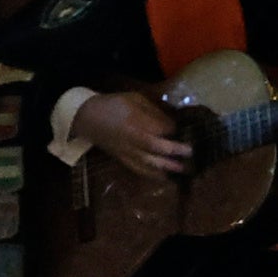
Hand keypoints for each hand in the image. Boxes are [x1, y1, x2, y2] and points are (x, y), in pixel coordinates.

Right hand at [72, 89, 194, 180]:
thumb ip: (154, 111)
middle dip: (175, 150)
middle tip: (192, 152)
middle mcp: (131, 138)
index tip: (184, 129)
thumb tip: (172, 124)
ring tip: (185, 169)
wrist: (85, 117)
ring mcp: (126, 150)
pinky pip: (138, 169)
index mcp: (134, 120)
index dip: (174, 130)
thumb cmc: (113, 104)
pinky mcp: (122, 158)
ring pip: (148, 162)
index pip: (159, 128)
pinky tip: (166, 177)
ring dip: (167, 167)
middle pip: (155, 147)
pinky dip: (153, 174)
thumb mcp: (134, 99)